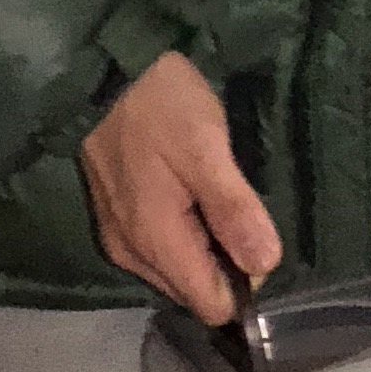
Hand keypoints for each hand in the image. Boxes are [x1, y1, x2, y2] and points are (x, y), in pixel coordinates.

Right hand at [79, 51, 283, 322]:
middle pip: (192, 292)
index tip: (259, 241)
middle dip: (225, 268)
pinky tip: (195, 194)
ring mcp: (118, 236)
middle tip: (243, 212)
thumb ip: (233, 210)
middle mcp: (131, 253)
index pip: (210, 305)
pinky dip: (184, 233)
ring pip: (176, 271)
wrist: (104, 66)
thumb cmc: (159, 103)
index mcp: (155, 242)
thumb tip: (266, 266)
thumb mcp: (206, 148)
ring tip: (221, 199)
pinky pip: (160, 248)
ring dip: (205, 249)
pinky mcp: (114, 217)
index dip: (245, 285)